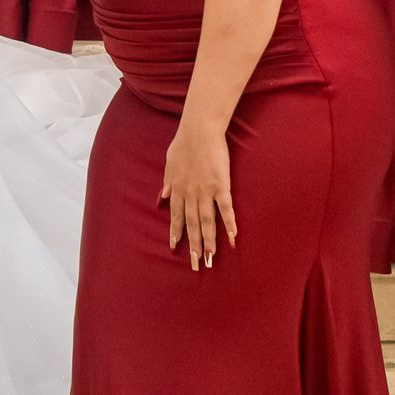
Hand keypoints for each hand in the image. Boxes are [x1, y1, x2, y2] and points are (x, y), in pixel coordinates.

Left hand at [161, 121, 235, 271]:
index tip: (175, 248)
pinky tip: (232, 237)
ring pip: (207, 221)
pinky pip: (225, 208)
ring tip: (212, 258)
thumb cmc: (184, 144)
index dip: (176, 232)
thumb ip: (167, 181)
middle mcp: (190, 193)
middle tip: (196, 264)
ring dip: (209, 240)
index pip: (176, 216)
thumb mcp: (169, 163)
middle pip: (192, 224)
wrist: (199, 130)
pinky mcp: (221, 185)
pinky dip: (229, 223)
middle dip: (194, 245)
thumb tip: (162, 197)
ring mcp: (206, 190)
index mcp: (177, 188)